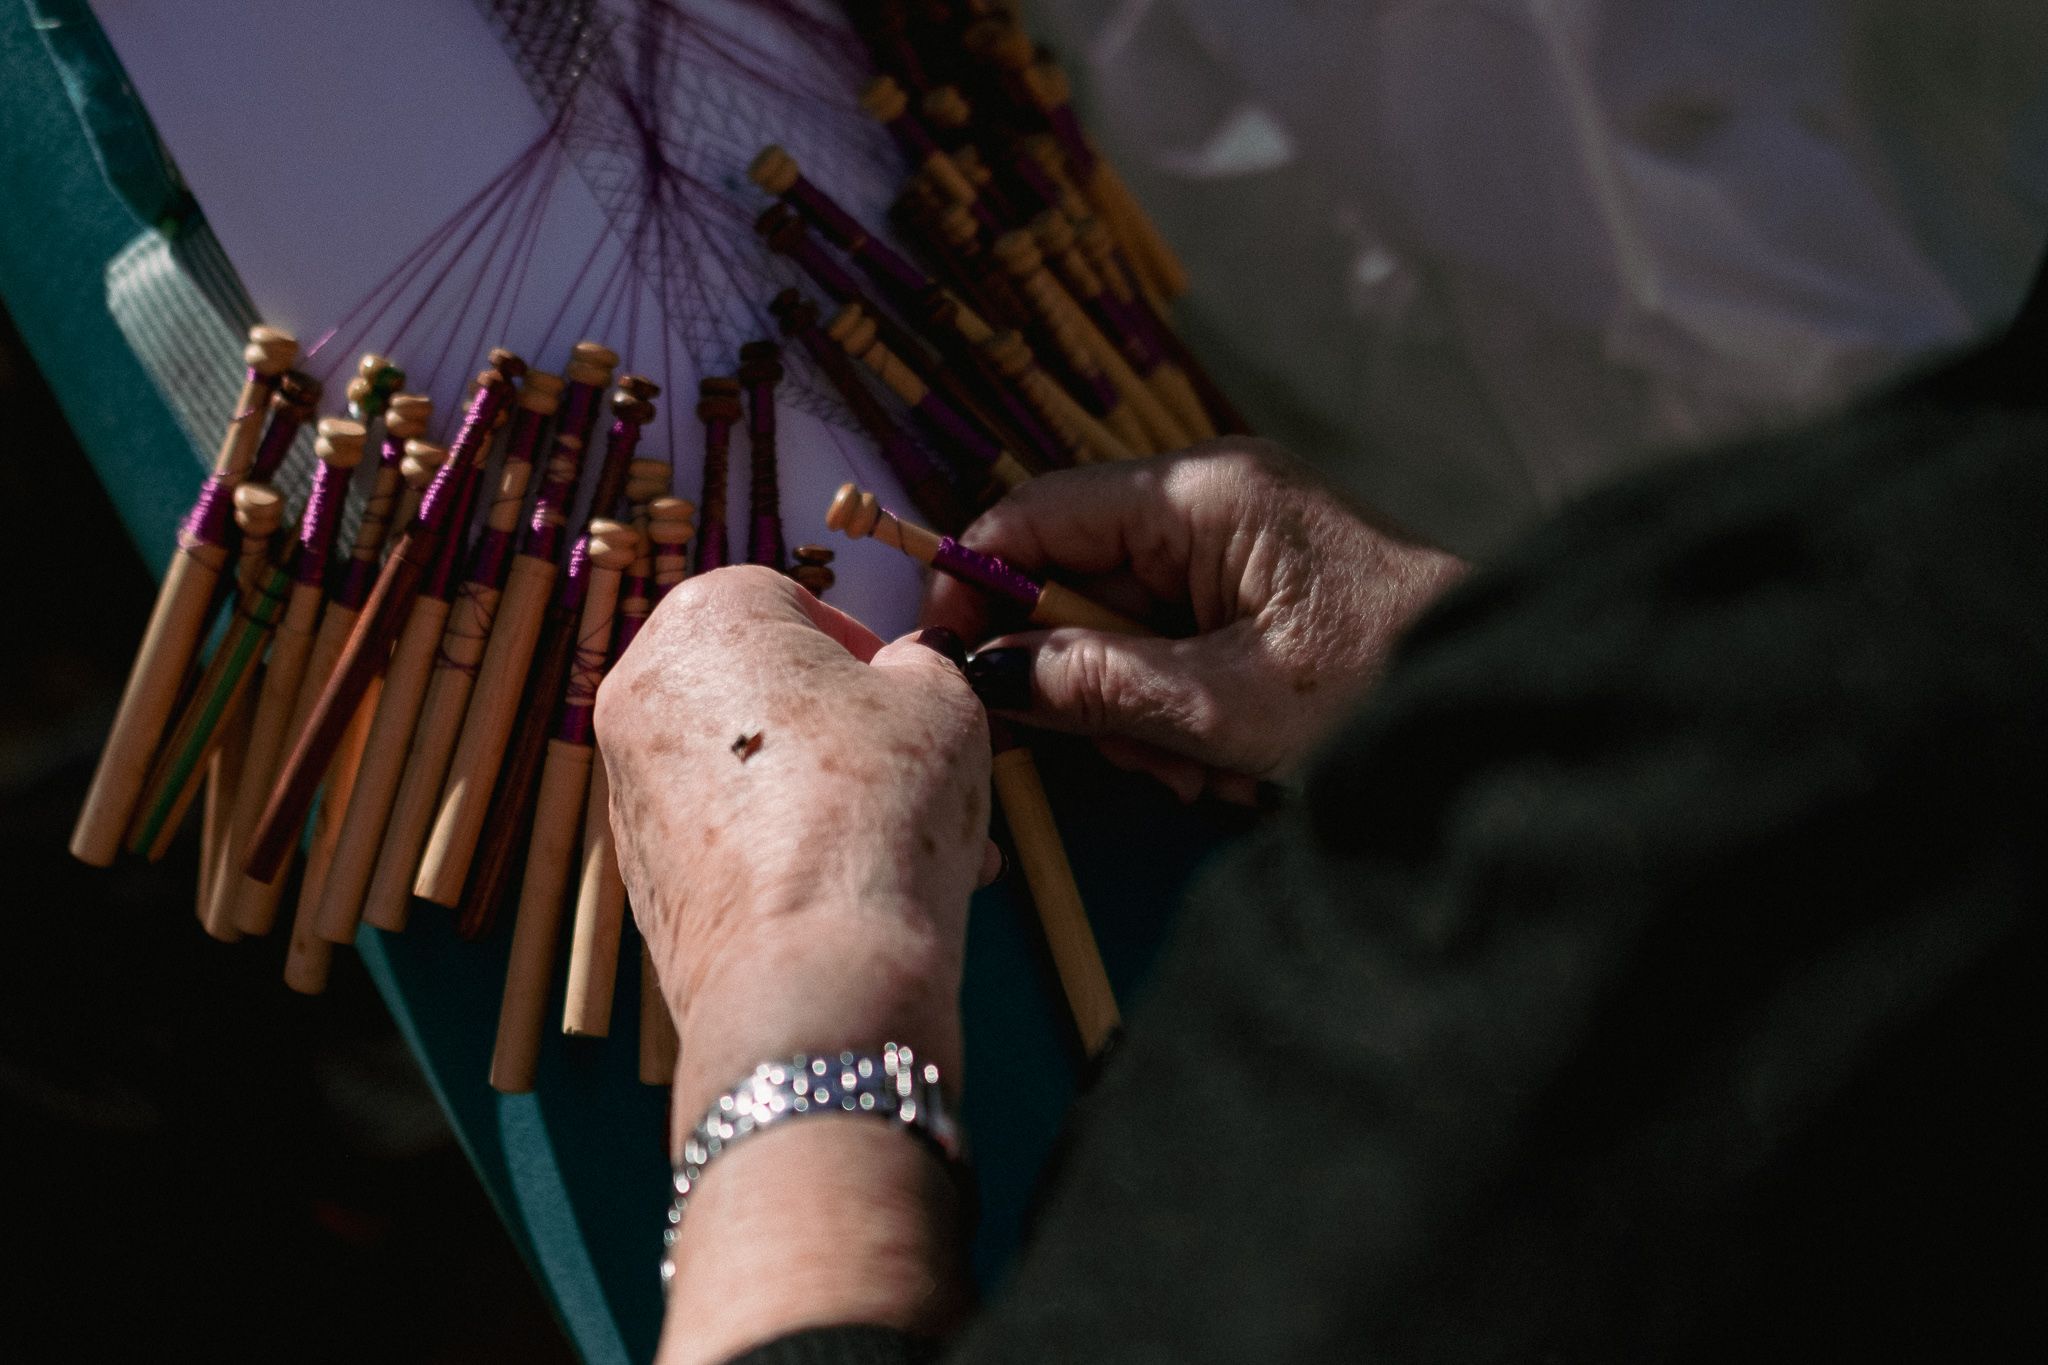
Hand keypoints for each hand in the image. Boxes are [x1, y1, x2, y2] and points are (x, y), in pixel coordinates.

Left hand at [595, 565, 989, 1118]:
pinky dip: (793, 851)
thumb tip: (912, 666)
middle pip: (766, 691)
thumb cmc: (878, 806)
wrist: (811, 976)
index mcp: (704, 617)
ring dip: (836, 797)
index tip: (912, 699)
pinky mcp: (642, 879)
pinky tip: (868, 892)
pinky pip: (732, 838)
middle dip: (854, 732)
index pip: (791, 599)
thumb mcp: (943, 699)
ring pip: (754, 772)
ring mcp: (631, 792)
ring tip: (930, 851)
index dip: (866, 648)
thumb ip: (926, 663)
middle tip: (925, 773)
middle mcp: (642, 693)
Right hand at [924, 441, 1465, 800]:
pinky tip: (1217, 759)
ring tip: (1193, 770)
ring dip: (1130, 704)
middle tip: (1120, 753)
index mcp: (1204, 497)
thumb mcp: (1225, 705)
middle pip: (1074, 572)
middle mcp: (1212, 499)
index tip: (950, 658)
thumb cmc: (1384, 688)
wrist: (1500, 703)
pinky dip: (1172, 700)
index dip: (978, 579)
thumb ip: (1097, 683)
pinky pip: (1168, 633)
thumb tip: (985, 672)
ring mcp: (1235, 539)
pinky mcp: (1253, 580)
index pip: (1041, 511)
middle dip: (1079, 673)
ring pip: (1117, 618)